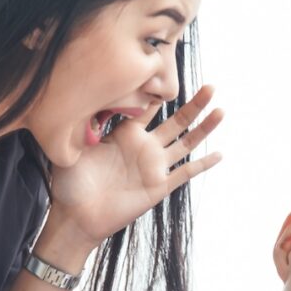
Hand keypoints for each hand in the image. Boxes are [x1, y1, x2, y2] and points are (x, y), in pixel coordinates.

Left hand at [46, 86, 223, 254]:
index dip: (159, 92)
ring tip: (220, 110)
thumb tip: (88, 98)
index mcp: (125, 135)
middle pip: (176, 121)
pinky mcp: (158, 187)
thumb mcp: (74, 147)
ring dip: (203, 128)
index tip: (171, 74)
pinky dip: (203, 165)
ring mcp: (154, 167)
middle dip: (193, 104)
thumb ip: (85, 125)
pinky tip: (220, 154)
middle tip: (211, 87)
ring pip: (186, 143)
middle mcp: (144, 148)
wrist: (75, 217)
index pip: (148, 107)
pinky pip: (184, 174)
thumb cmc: (70, 183)